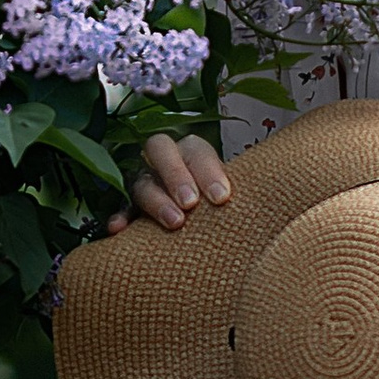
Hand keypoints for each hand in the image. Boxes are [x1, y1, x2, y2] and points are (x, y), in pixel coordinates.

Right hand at [108, 131, 232, 233]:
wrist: (204, 229)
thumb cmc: (218, 209)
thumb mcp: (228, 196)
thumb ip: (235, 194)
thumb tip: (260, 198)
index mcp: (192, 153)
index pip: (197, 150)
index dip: (208, 171)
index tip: (221, 198)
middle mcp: (165, 161)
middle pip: (160, 149)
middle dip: (176, 174)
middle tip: (191, 203)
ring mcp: (145, 183)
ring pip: (142, 181)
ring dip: (156, 200)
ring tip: (175, 222)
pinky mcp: (129, 208)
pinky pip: (120, 209)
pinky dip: (120, 217)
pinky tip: (119, 229)